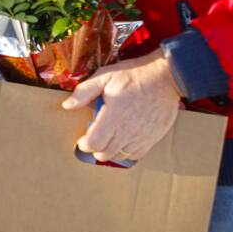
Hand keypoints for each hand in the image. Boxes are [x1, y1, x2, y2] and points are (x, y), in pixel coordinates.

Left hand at [62, 49, 182, 160]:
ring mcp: (142, 136)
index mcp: (114, 114)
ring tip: (109, 137)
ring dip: (110, 150)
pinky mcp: (153, 138)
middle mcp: (128, 129)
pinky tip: (124, 139)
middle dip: (95, 147)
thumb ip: (84, 91)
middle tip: (95, 136)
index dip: (84, 144)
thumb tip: (67, 105)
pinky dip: (126, 151)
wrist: (165, 77)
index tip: (83, 138)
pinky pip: (136, 155)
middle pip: (105, 153)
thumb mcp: (105, 76)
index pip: (94, 143)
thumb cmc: (133, 75)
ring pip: (119, 156)